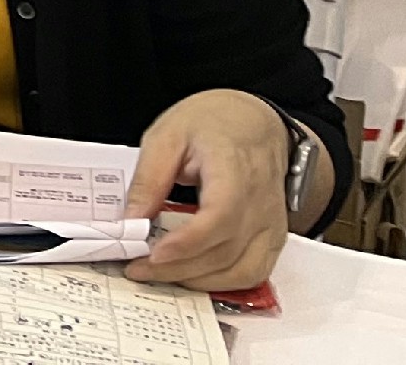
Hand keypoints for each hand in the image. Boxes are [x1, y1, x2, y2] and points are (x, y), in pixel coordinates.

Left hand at [125, 90, 290, 290]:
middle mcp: (261, 204)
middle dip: (178, 268)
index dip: (188, 242)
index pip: (220, 216)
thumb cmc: (212, 123)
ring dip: (197, 281)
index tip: (153, 254)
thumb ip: (150, 178)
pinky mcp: (274, 238)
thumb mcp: (168, 135)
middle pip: (225, 251)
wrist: (255, 123)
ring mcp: (272, 224)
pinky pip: (253, 273)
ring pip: (241, 271)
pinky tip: (191, 274)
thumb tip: (131, 219)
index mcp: (235, 170)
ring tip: (158, 273)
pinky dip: (221, 282)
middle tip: (138, 268)